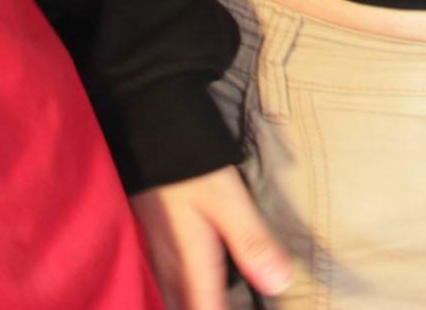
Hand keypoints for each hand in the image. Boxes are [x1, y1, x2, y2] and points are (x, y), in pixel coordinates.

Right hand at [131, 167, 295, 308]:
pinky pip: (167, 283)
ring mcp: (158, 256)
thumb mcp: (228, 200)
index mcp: (191, 264)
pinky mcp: (154, 242)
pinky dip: (183, 293)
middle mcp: (170, 267)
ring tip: (216, 300)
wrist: (145, 132)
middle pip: (186, 309)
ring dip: (193, 304)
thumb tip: (280, 284)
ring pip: (175, 299)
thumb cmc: (189, 166)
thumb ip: (251, 242)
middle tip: (230, 305)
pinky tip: (194, 285)